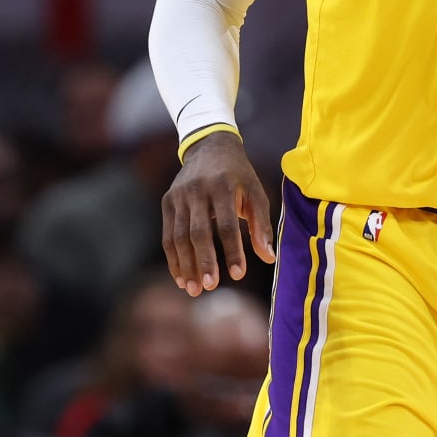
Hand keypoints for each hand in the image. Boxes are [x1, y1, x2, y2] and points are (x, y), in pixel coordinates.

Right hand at [162, 132, 275, 294]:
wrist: (210, 146)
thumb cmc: (239, 176)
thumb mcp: (256, 193)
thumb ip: (261, 225)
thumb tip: (269, 258)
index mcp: (223, 186)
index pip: (226, 224)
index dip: (232, 250)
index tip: (238, 274)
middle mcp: (197, 190)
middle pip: (197, 232)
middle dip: (204, 261)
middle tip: (211, 287)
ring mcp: (178, 196)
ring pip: (178, 237)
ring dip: (185, 266)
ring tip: (194, 290)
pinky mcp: (167, 202)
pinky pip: (167, 235)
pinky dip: (173, 259)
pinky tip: (181, 278)